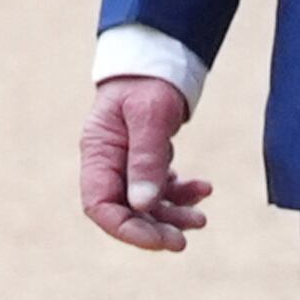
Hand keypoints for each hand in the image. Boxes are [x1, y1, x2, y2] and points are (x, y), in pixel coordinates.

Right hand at [80, 78, 207, 251]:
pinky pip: (159, 189)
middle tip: (183, 240)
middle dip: (153, 229)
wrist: (156, 59)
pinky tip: (202, 188)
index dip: (125, 229)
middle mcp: (107, 164)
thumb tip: (143, 207)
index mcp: (97, 153)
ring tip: (201, 217)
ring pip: (145, 205)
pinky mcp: (144, 162)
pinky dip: (181, 194)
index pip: (100, 206)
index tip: (158, 240)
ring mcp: (125, 164)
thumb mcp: (149, 117)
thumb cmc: (147, 82)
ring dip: (172, 215)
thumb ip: (146, 160)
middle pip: (124, 211)